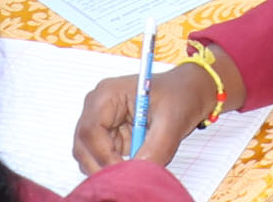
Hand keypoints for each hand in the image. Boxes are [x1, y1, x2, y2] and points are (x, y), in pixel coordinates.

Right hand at [74, 61, 218, 171]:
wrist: (189, 92)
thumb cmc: (180, 96)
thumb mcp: (171, 122)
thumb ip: (155, 148)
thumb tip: (137, 173)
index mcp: (108, 94)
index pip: (90, 131)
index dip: (103, 156)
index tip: (123, 171)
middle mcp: (97, 107)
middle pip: (83, 146)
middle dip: (102, 166)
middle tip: (125, 179)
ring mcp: (101, 122)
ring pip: (89, 156)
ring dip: (109, 167)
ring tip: (135, 167)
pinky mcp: (109, 135)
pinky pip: (102, 158)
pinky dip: (116, 166)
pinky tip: (136, 161)